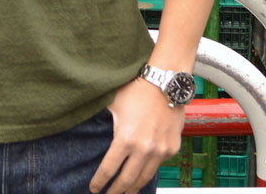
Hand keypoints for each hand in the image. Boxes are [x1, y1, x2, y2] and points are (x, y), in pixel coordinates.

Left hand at [88, 77, 184, 193]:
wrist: (166, 82)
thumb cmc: (137, 89)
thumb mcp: (114, 105)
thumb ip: (105, 122)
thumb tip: (92, 131)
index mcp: (125, 139)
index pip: (108, 169)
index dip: (99, 182)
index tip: (94, 189)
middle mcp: (143, 149)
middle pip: (126, 180)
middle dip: (116, 192)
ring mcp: (160, 151)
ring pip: (144, 177)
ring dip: (133, 187)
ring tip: (126, 193)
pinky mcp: (172, 148)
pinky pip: (158, 164)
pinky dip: (149, 169)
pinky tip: (142, 173)